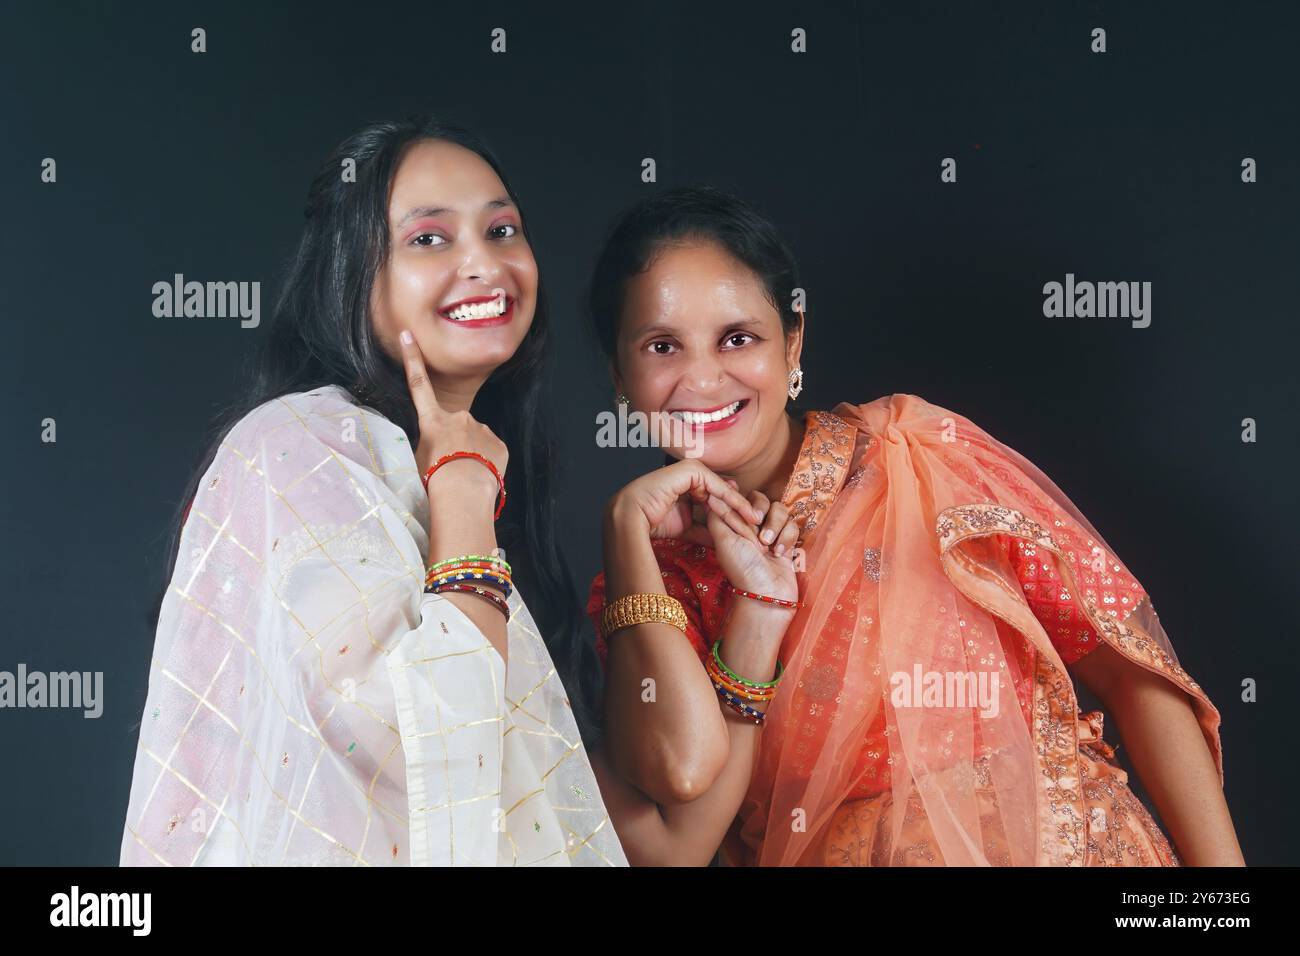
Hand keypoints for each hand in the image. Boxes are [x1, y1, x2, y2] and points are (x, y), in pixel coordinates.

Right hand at [397, 329, 504, 514]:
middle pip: (455, 426)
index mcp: (432, 420)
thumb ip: (428, 443)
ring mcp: (481, 428)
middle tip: (450, 467)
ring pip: (475, 439)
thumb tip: (436, 444)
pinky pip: (491, 451)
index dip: (413, 359)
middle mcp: (458, 418)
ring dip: (471, 453)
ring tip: (465, 475)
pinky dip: (486, 462)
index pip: (418, 384)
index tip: (408, 335)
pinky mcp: (499, 443)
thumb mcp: (418, 460)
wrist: (464, 494)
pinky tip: (480, 475)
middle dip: (454, 443)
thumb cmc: (434, 480)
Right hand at [608, 458, 762, 543]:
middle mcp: (690, 478)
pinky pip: (715, 485)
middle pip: (721, 494)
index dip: (732, 514)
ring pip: (721, 489)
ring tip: (754, 519)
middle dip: (739, 509)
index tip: (749, 529)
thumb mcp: (688, 530)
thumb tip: (724, 542)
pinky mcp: (690, 469)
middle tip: (757, 523)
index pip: (716, 500)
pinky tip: (742, 510)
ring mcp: (689, 471)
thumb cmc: (654, 523)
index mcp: (688, 489)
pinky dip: (730, 497)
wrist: (632, 518)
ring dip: (738, 504)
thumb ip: (707, 531)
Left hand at [701, 487, 800, 604]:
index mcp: (733, 524)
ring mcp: (771, 533)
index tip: (746, 513)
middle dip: (763, 512)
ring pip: (780, 510)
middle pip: (763, 499)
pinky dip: (787, 538)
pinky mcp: (787, 541)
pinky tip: (780, 554)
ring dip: (776, 526)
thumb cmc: (742, 568)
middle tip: (758, 530)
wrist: (767, 594)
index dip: (744, 501)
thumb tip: (713, 494)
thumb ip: (718, 515)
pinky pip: (793, 525)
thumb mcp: (724, 540)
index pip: (740, 498)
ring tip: (769, 546)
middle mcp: (752, 527)